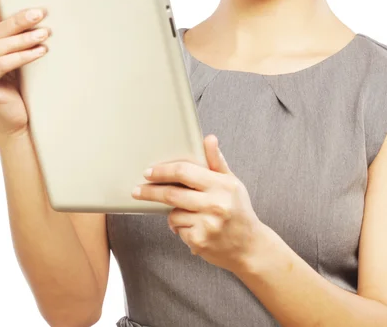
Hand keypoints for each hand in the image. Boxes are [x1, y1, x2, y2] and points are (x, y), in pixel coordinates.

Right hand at [0, 0, 50, 135]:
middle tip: (40, 13)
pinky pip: (2, 65)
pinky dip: (23, 56)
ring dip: (24, 38)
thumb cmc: (14, 82)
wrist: (14, 116)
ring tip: (45, 34)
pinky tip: (40, 52)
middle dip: (18, 20)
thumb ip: (5, 31)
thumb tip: (17, 2)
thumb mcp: (8, 52)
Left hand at [132, 134, 265, 273]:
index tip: (149, 172)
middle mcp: (215, 204)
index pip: (185, 171)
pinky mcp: (200, 241)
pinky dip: (181, 228)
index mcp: (222, 185)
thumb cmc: (238, 211)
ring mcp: (207, 224)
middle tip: (137, 190)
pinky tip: (195, 228)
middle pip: (172, 194)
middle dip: (151, 191)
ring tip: (188, 214)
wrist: (249, 247)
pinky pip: (178, 230)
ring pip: (173, 214)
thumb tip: (209, 138)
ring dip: (173, 213)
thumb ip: (217, 162)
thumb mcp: (232, 183)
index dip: (163, 171)